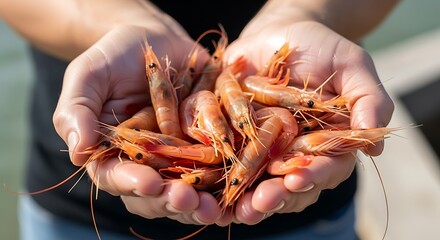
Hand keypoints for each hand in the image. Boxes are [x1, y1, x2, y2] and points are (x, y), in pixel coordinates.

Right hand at [53, 25, 218, 223]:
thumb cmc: (114, 56)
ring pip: (186, 190)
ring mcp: (177, 156)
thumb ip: (76, 110)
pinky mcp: (204, 144)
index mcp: (112, 152)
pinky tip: (235, 188)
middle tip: (185, 199)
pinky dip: (225, 181)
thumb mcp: (89, 74)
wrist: (154, 40)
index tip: (149, 183)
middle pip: (154, 194)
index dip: (131, 183)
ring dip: (199, 204)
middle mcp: (145, 161)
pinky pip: (216, 169)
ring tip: (211, 208)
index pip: (116, 177)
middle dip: (170, 200)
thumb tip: (78, 152)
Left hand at [220, 21, 393, 223]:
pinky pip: (229, 163)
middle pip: (289, 184)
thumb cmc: (320, 47)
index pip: (326, 168)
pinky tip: (212, 189)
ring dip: (248, 197)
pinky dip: (222, 177)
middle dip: (276, 196)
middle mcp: (296, 153)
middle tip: (262, 202)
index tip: (299, 179)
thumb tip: (376, 146)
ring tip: (239, 208)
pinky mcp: (237, 139)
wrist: (279, 33)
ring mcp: (265, 149)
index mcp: (327, 143)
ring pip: (259, 181)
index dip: (314, 176)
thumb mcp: (351, 66)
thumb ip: (368, 100)